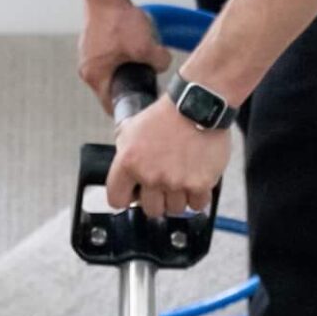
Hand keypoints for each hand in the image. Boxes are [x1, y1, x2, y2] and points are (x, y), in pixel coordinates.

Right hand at [79, 0, 170, 106]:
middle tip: (149, 82)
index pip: (111, 106)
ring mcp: (88, 55)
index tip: (145, 106)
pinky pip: (109, 57)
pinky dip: (122, 56)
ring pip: (112, 72)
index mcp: (94, 76)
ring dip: (127, 70)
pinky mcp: (93, 43)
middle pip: (113, 89)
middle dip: (131, 87)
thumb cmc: (118, 20)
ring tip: (143, 62)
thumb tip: (163, 65)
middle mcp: (87, 68)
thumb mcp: (146, 46)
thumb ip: (159, 62)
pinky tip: (134, 46)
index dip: (130, 108)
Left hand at [108, 94, 229, 218]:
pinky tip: (196, 180)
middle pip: (151, 210)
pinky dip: (198, 196)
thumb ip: (123, 151)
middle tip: (164, 185)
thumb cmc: (166, 114)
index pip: (117, 200)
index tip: (134, 194)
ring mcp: (175, 182)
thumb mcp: (131, 128)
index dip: (127, 198)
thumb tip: (121, 170)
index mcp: (128, 163)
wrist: (197, 105)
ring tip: (182, 179)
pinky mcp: (199, 184)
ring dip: (178, 198)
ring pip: (175, 209)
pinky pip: (197, 204)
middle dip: (157, 199)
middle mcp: (150, 176)